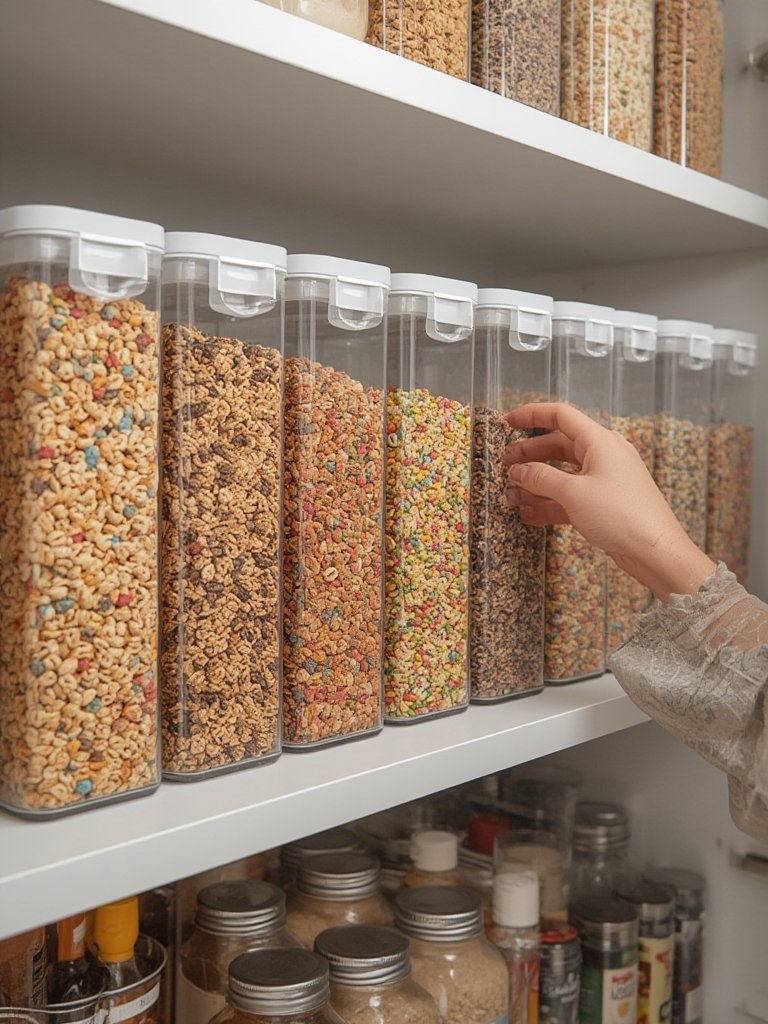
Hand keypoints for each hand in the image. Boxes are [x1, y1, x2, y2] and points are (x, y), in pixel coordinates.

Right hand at [502, 403, 715, 603]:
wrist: (655, 551)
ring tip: (511, 492)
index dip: (532, 415)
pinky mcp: (604, 503)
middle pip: (559, 446)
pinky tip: (528, 513)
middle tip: (505, 464)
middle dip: (530, 454)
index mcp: (600, 441)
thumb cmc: (621, 515)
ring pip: (563, 473)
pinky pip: (570, 496)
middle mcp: (604, 455)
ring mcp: (604, 480)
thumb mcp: (574, 493)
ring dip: (536, 481)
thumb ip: (541, 478)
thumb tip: (518, 471)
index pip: (561, 416)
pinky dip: (549, 502)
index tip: (508, 422)